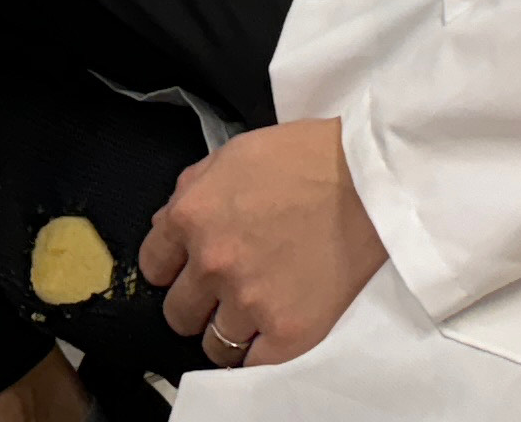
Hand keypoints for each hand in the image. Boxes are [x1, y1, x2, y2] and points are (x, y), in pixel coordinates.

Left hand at [141, 119, 387, 371]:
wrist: (367, 181)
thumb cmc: (302, 158)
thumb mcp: (231, 156)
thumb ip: (190, 193)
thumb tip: (168, 226)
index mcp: (191, 217)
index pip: (153, 266)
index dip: (171, 267)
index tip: (187, 268)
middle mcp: (212, 264)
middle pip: (178, 312)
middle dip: (196, 301)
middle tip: (222, 290)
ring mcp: (249, 302)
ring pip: (213, 344)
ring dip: (227, 328)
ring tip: (252, 310)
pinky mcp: (288, 331)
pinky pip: (253, 362)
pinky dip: (258, 350)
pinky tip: (270, 329)